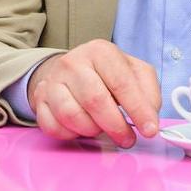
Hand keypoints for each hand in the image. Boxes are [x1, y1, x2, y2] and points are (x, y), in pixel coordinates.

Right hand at [27, 39, 160, 147]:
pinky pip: (54, 126)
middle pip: (95, 101)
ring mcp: (52, 81)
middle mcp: (72, 63)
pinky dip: (71, 134)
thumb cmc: (106, 74)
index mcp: (100, 51)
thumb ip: (148, 91)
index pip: (121, 83)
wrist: (69, 70)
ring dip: (92, 130)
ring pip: (72, 116)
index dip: (138, 109)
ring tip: (102, 127)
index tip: (150, 129)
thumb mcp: (133, 72)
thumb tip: (150, 116)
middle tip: (127, 138)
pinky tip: (81, 128)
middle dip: (116, 126)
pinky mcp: (39, 99)